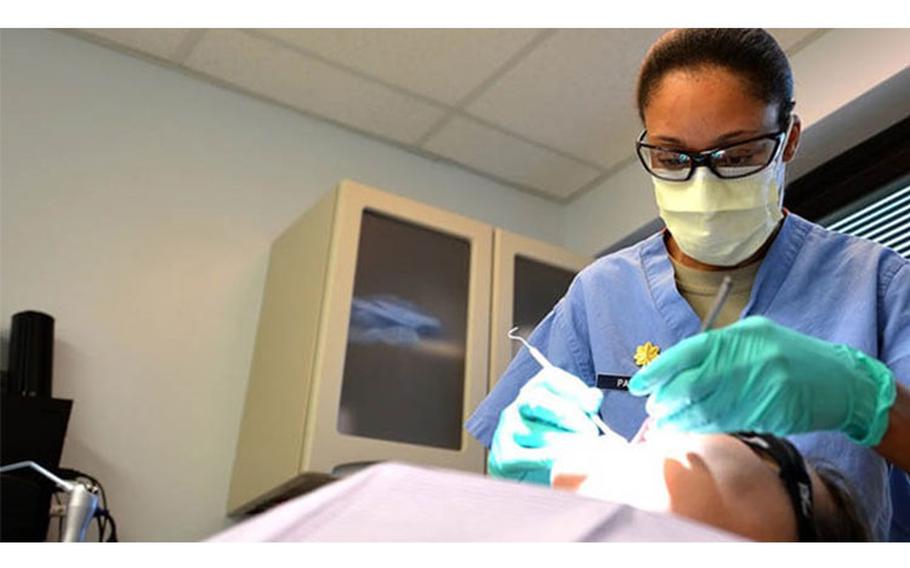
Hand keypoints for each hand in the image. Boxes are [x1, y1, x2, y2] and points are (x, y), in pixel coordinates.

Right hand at [488, 365, 603, 483]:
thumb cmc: (549, 445)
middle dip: (570, 416)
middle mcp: (516, 408)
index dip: (572, 388)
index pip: (549, 378)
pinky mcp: (506, 457)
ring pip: (540, 433)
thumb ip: (582, 407)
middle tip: (590, 433)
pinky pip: (534, 457)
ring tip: (581, 452)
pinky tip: (564, 462)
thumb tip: (594, 396)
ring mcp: (507, 432)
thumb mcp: (568, 422)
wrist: (523, 479)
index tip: (591, 405)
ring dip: (567, 443)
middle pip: (540, 400)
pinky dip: (554, 460)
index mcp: (532, 393)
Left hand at [627, 316, 896, 445]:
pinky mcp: (772, 410)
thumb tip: (671, 373)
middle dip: (667, 400)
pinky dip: (705, 429)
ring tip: (665, 426)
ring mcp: (762, 384)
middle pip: (693, 383)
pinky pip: (728, 422)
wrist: (840, 380)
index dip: (658, 371)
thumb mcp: (753, 339)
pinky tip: (691, 431)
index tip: (637, 386)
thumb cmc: (788, 357)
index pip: (688, 353)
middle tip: (654, 410)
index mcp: (740, 335)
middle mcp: (749, 358)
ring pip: (708, 408)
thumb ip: (716, 352)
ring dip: (681, 420)